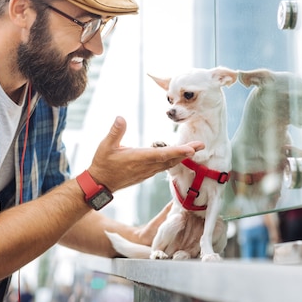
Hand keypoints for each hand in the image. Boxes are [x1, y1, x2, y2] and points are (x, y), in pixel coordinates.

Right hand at [88, 116, 203, 191]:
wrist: (100, 183)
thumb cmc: (103, 163)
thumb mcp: (106, 146)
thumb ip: (115, 132)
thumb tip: (121, 118)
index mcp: (138, 158)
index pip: (162, 154)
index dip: (178, 151)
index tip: (191, 149)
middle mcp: (146, 166)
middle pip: (171, 159)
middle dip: (186, 152)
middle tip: (201, 145)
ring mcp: (147, 172)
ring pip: (168, 164)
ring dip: (181, 157)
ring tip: (193, 149)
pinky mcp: (145, 174)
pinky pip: (163, 167)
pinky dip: (172, 161)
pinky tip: (177, 157)